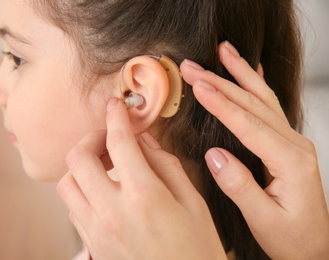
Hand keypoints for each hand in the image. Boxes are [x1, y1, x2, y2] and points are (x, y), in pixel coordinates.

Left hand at [57, 99, 225, 259]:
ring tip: (104, 164)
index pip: (120, 142)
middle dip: (91, 138)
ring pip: (67, 184)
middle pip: (78, 159)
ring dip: (81, 165)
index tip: (117, 105)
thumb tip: (145, 140)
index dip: (116, 117)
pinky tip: (103, 190)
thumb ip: (167, 165)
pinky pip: (73, 208)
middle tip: (109, 137)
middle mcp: (112, 212)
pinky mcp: (92, 245)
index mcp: (145, 197)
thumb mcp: (193, 203)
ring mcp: (96, 231)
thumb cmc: (196, 251)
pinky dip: (82, 189)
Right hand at [180, 41, 328, 258]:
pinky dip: (258, 85)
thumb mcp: (264, 220)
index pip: (249, 125)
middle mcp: (295, 145)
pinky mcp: (286, 143)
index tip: (198, 85)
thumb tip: (214, 156)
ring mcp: (292, 141)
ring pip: (264, 99)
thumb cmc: (291, 237)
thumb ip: (239, 186)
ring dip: (240, 74)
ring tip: (224, 52)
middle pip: (254, 104)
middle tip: (193, 67)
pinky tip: (250, 70)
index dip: (221, 104)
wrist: (313, 246)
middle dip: (221, 82)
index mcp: (290, 162)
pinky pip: (271, 107)